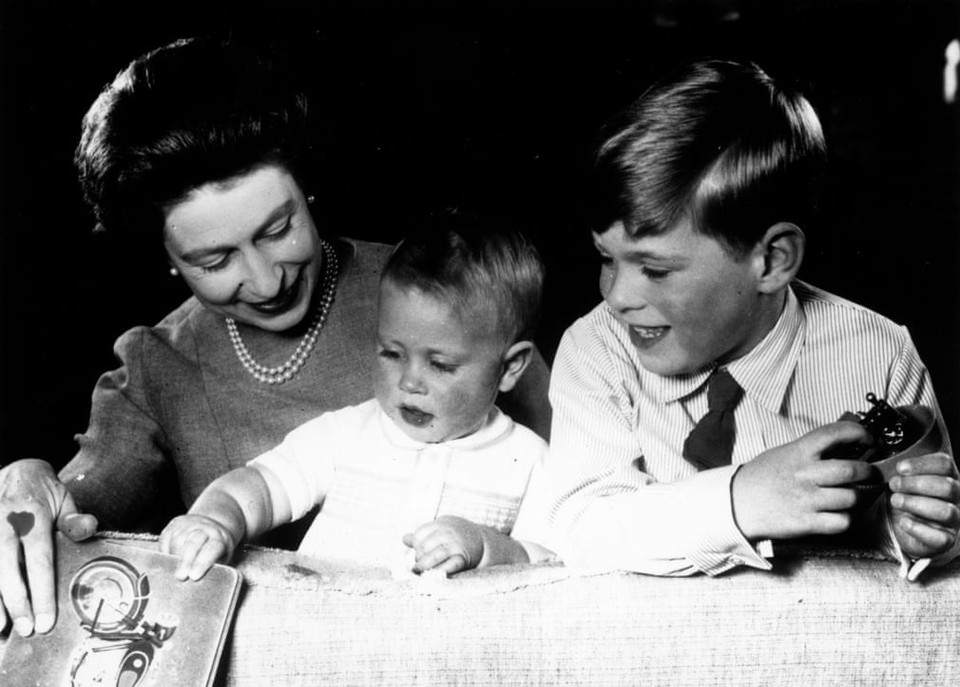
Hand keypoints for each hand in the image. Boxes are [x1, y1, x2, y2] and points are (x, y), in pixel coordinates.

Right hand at [0, 459, 96, 635]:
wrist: (14, 469)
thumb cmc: (44, 492)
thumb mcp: (64, 499)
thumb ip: (74, 519)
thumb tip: (90, 529)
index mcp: (32, 514)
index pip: (38, 560)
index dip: (42, 592)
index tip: (46, 621)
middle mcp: (4, 522)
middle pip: (7, 569)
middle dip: (16, 603)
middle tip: (27, 630)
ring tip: (2, 629)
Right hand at [160, 514, 236, 580]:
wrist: (214, 525)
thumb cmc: (217, 549)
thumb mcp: (221, 558)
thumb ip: (212, 570)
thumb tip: (199, 590)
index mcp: (219, 538)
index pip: (212, 549)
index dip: (202, 562)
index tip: (194, 576)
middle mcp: (204, 528)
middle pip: (193, 542)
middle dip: (185, 561)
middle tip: (180, 577)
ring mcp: (189, 524)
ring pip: (178, 539)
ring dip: (174, 556)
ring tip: (174, 570)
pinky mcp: (175, 524)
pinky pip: (166, 537)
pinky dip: (165, 550)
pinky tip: (168, 559)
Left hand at [402, 515, 484, 574]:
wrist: (481, 539)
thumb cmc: (456, 534)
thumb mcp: (441, 528)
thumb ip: (423, 535)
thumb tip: (404, 539)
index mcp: (440, 524)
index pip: (419, 535)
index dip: (415, 546)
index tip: (418, 552)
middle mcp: (447, 533)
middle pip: (424, 547)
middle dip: (418, 558)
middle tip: (418, 565)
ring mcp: (455, 545)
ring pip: (433, 557)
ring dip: (424, 567)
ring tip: (421, 572)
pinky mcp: (463, 558)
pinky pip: (448, 567)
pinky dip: (439, 572)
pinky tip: (434, 575)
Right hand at [732, 422, 876, 540]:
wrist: (736, 503)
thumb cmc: (760, 477)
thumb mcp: (783, 453)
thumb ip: (809, 450)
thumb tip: (842, 446)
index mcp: (798, 452)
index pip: (834, 433)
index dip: (858, 432)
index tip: (868, 438)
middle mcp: (805, 474)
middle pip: (851, 470)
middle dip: (867, 472)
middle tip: (869, 473)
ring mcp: (806, 499)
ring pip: (851, 498)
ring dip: (858, 497)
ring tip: (852, 496)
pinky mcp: (806, 523)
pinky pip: (841, 522)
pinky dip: (846, 519)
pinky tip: (839, 515)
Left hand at [888, 453, 959, 558]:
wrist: (898, 528)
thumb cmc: (903, 499)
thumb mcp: (901, 480)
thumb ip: (902, 471)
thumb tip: (896, 466)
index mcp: (947, 477)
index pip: (945, 465)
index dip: (923, 464)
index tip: (900, 468)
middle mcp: (955, 498)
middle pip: (947, 486)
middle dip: (916, 483)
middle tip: (894, 484)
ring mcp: (953, 520)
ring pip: (946, 511)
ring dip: (916, 504)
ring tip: (895, 501)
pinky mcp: (946, 540)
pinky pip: (940, 538)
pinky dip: (918, 528)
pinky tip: (903, 522)